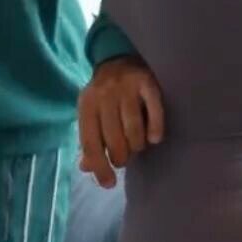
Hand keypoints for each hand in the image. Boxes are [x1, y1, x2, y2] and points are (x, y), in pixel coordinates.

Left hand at [78, 57, 164, 188]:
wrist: (121, 57)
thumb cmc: (106, 96)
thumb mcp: (92, 115)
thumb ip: (90, 141)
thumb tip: (87, 168)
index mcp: (86, 105)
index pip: (91, 143)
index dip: (99, 167)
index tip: (109, 184)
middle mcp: (104, 94)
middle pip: (114, 140)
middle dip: (121, 156)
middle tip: (125, 156)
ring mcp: (126, 87)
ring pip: (134, 130)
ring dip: (138, 145)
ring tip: (138, 144)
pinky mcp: (147, 82)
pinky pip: (155, 113)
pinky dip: (155, 130)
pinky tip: (154, 138)